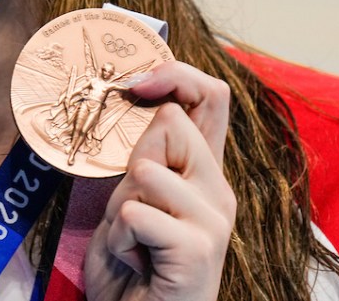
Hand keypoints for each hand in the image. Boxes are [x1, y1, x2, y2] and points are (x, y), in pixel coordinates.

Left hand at [83, 62, 236, 300]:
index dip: (175, 73)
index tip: (135, 83)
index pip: (211, 96)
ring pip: (148, 170)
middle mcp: (219, 190)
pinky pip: (136, 213)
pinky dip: (120, 239)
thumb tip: (147, 99)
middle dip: (133, 158)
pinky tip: (137, 262)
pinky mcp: (199, 250)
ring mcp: (214, 220)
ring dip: (121, 207)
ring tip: (134, 241)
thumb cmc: (132, 263)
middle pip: (172, 123)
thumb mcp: (131, 195)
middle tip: (135, 208)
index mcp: (204, 171)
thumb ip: (145, 154)